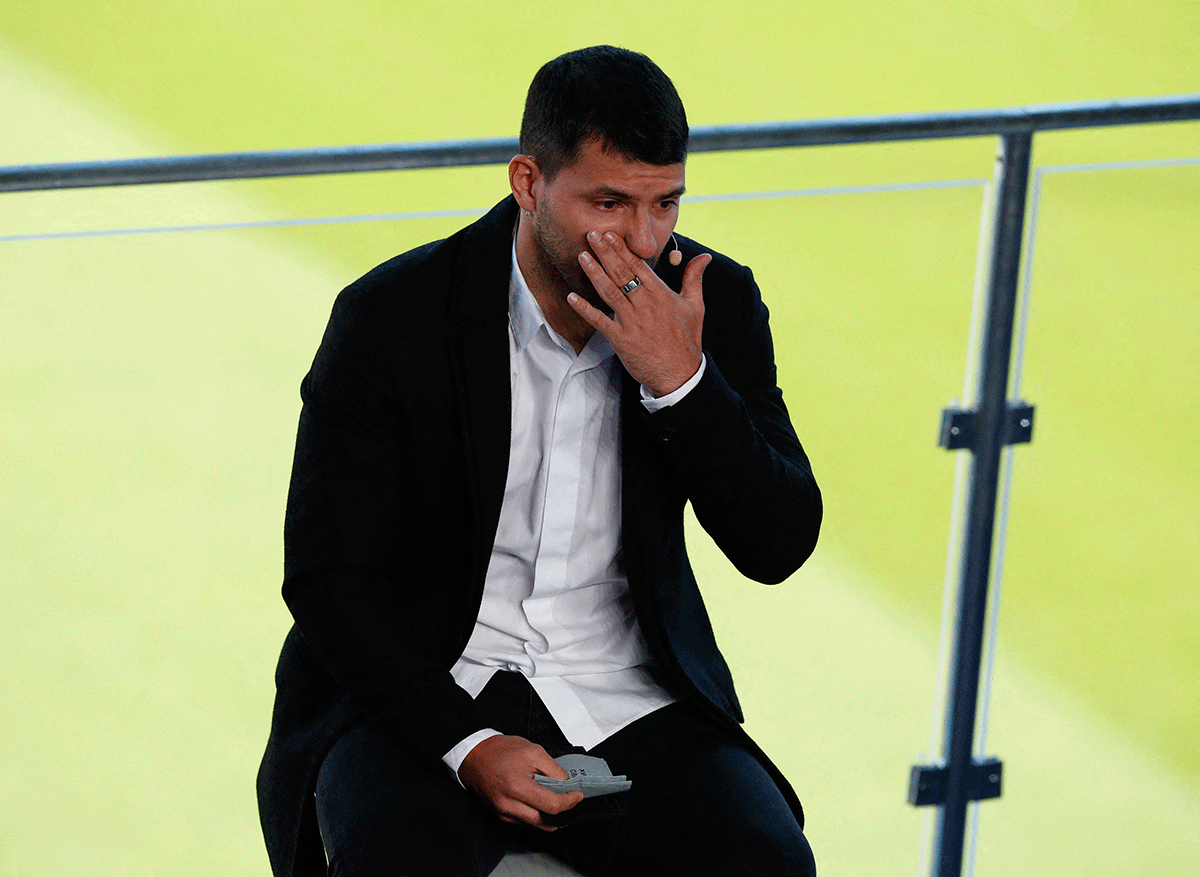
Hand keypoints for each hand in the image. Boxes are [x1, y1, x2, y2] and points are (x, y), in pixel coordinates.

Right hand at [457, 735, 584, 830]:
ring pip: (536, 824)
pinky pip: (525, 821)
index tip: (577, 795)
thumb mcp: (532, 751)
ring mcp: (503, 813)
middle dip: (563, 813)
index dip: (570, 802)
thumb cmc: (498, 751)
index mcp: (517, 788)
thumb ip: (553, 769)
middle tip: (571, 800)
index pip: (552, 806)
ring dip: (550, 816)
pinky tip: (541, 800)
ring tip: (558, 799)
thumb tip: (567, 784)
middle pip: (546, 822)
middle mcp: (509, 806)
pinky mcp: (500, 815)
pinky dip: (537, 814)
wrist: (472, 755)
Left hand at [570, 230, 711, 396]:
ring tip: (581, 256)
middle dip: (605, 252)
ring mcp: (632, 322)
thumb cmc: (686, 340)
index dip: (622, 248)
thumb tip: (705, 256)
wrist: (680, 374)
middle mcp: (645, 304)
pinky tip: (572, 297)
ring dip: (594, 273)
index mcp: (661, 294)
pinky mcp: (621, 339)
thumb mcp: (695, 306)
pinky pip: (599, 321)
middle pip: (621, 273)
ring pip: (609, 292)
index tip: (609, 234)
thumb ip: (694, 278)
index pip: (638, 265)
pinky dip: (585, 309)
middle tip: (592, 234)